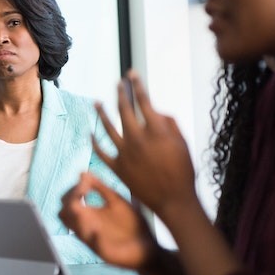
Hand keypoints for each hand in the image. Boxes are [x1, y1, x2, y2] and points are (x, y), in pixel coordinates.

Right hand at [59, 172, 159, 270]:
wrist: (148, 246)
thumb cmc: (132, 224)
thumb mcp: (116, 201)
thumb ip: (100, 188)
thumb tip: (82, 172)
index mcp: (89, 214)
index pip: (67, 201)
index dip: (72, 190)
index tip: (85, 182)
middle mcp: (87, 226)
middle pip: (63, 214)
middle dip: (70, 200)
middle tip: (84, 191)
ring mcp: (94, 240)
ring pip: (73, 228)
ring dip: (77, 216)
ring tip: (88, 207)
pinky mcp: (105, 252)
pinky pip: (94, 244)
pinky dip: (95, 236)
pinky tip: (101, 230)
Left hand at [92, 71, 197, 220]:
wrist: (174, 200)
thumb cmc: (183, 171)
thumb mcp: (183, 142)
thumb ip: (169, 123)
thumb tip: (156, 112)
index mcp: (156, 130)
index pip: (143, 100)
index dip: (137, 85)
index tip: (131, 74)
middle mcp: (137, 138)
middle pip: (124, 110)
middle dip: (120, 93)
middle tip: (118, 84)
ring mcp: (125, 153)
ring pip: (108, 128)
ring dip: (102, 113)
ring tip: (97, 103)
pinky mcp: (118, 168)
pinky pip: (102, 153)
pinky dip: (95, 142)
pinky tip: (91, 134)